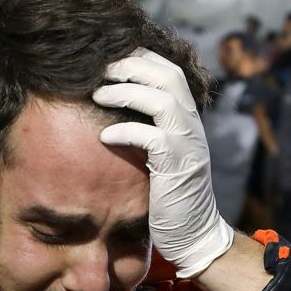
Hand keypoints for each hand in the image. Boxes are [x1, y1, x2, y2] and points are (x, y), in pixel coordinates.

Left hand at [95, 48, 233, 278]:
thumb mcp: (162, 154)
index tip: (110, 56)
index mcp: (188, 118)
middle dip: (132, 66)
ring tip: (97, 95)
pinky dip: (125, 132)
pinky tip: (104, 137)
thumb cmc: (169, 195)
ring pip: (162, 100)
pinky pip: (151, 138)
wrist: (193, 234)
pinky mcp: (178, 167)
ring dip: (126, 93)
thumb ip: (150, 127)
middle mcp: (192, 125)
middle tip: (99, 69)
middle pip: (168, 76)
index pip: (171, 71)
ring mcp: (188, 144)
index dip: (142, 57)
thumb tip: (116, 104)